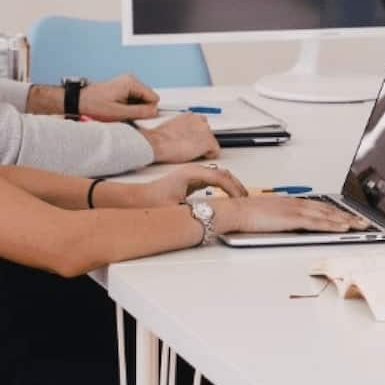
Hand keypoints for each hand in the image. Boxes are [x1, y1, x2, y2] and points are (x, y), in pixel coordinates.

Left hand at [80, 73, 160, 120]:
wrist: (79, 100)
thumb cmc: (95, 105)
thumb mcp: (119, 112)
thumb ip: (140, 112)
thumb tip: (155, 111)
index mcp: (131, 83)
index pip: (154, 98)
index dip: (148, 110)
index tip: (137, 116)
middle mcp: (131, 80)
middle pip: (148, 98)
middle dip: (140, 109)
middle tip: (125, 114)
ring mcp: (127, 83)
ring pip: (141, 100)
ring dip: (134, 108)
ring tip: (119, 111)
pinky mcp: (123, 87)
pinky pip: (134, 99)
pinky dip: (129, 106)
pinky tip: (118, 108)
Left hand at [134, 163, 248, 207]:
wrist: (139, 199)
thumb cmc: (154, 201)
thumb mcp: (178, 208)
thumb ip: (197, 210)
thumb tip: (213, 214)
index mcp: (191, 174)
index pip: (220, 177)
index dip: (233, 189)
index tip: (241, 199)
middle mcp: (193, 170)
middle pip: (223, 173)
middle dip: (236, 186)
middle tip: (246, 199)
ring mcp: (193, 173)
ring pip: (219, 175)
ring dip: (231, 185)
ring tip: (240, 197)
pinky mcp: (191, 179)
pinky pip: (213, 179)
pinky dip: (223, 186)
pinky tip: (227, 195)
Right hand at [141, 113, 221, 162]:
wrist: (157, 143)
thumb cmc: (159, 138)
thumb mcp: (172, 125)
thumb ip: (183, 127)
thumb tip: (183, 133)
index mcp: (190, 116)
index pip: (201, 123)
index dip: (197, 133)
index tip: (194, 139)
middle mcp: (200, 121)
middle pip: (208, 132)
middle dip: (201, 140)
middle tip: (192, 147)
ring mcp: (205, 131)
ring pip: (212, 141)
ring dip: (205, 147)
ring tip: (193, 152)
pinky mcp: (208, 143)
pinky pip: (215, 151)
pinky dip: (210, 155)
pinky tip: (200, 156)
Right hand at [220, 193, 370, 233]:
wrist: (235, 211)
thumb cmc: (246, 214)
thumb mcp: (269, 214)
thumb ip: (283, 218)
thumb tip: (291, 226)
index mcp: (291, 202)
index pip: (320, 206)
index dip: (337, 211)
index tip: (350, 216)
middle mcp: (297, 203)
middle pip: (329, 209)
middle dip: (348, 216)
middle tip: (364, 222)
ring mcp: (296, 210)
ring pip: (328, 215)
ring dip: (346, 220)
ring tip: (361, 226)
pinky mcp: (293, 219)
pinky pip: (318, 222)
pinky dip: (333, 224)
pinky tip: (344, 228)